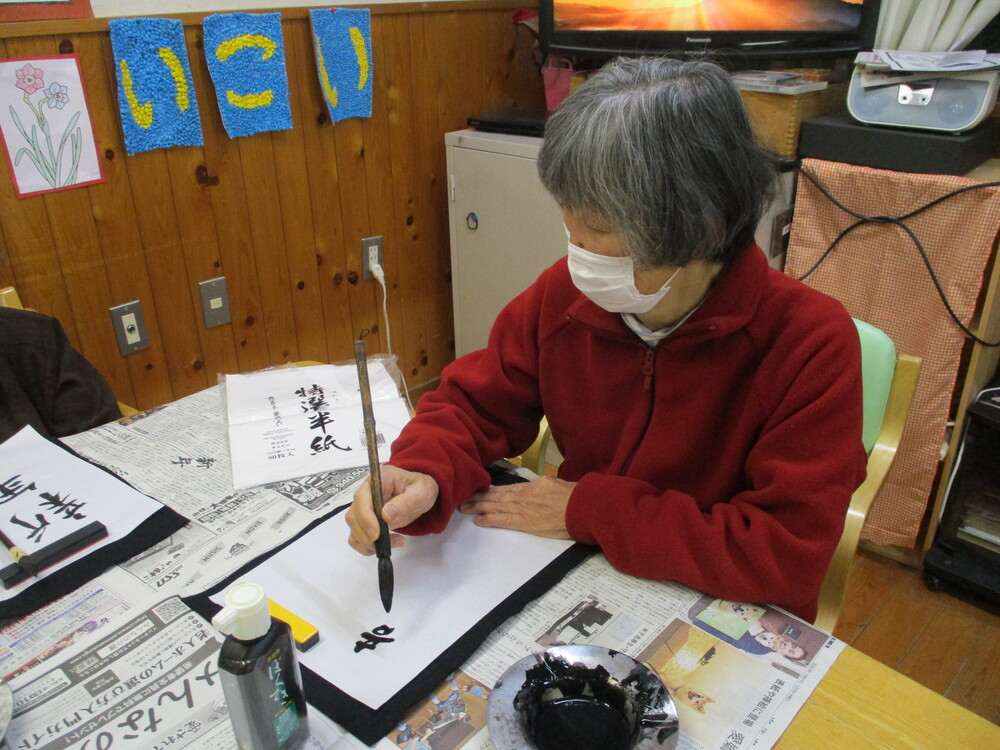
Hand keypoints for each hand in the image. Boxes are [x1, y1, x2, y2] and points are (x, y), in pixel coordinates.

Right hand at [346, 465, 438, 554]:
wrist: (419, 495)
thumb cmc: (420, 489)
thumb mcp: (422, 492)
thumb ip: (406, 502)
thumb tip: (386, 515)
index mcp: (379, 479)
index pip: (362, 497)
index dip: (365, 517)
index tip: (376, 534)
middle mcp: (366, 492)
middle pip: (354, 515)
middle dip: (366, 534)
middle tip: (387, 543)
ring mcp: (363, 507)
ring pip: (353, 528)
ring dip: (368, 542)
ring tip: (394, 542)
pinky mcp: (364, 521)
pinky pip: (356, 537)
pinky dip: (367, 547)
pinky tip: (385, 546)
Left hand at [458, 476, 574, 538]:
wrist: (583, 507)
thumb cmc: (575, 496)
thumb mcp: (556, 484)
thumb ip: (543, 486)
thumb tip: (536, 489)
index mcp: (533, 485)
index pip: (507, 489)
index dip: (491, 491)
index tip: (479, 491)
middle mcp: (524, 495)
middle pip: (497, 497)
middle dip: (479, 498)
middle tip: (463, 498)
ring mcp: (524, 509)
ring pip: (496, 507)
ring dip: (479, 507)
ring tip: (465, 508)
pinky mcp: (527, 523)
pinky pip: (504, 521)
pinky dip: (490, 520)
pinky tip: (479, 520)